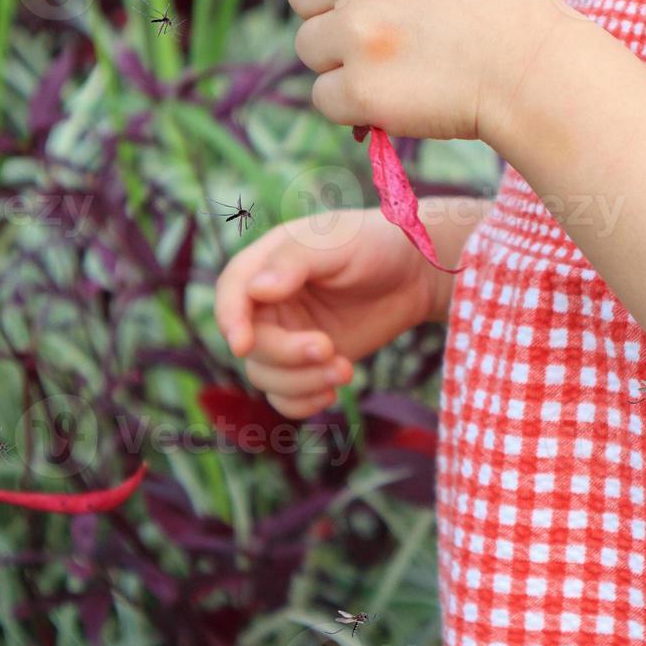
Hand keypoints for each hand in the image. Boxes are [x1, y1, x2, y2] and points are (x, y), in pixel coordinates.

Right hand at [213, 209, 440, 418]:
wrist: (416, 273)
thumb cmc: (375, 244)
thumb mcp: (335, 242)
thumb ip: (294, 261)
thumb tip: (257, 290)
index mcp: (266, 265)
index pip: (231, 294)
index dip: (229, 320)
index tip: (243, 344)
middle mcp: (269, 304)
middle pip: (251, 343)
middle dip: (286, 355)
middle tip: (329, 348)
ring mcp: (288, 336)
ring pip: (266, 375)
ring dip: (300, 383)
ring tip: (345, 370)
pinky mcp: (309, 364)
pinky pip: (286, 396)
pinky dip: (302, 403)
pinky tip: (331, 394)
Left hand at [270, 0, 593, 142]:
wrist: (537, 72)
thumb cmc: (504, 11)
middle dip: (327, 14)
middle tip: (378, 32)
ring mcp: (360, 32)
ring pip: (308, 48)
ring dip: (342, 61)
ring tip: (399, 65)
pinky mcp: (362, 88)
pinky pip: (323, 97)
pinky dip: (352, 105)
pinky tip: (398, 96)